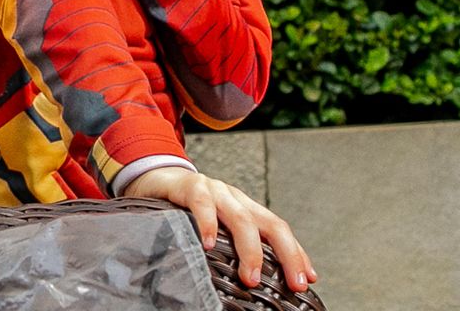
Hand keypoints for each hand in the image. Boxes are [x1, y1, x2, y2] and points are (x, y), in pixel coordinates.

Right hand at [123, 167, 316, 292]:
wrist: (152, 176)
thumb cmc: (184, 207)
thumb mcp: (214, 226)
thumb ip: (231, 244)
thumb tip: (251, 279)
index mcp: (244, 207)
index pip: (278, 229)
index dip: (296, 253)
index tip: (307, 279)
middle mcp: (235, 198)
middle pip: (270, 223)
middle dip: (287, 254)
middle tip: (293, 282)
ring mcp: (214, 191)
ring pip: (241, 218)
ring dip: (251, 250)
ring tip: (251, 276)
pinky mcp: (189, 187)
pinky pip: (202, 205)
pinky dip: (208, 225)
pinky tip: (209, 244)